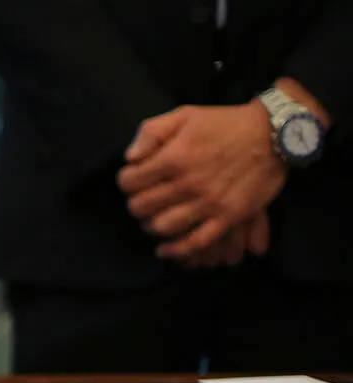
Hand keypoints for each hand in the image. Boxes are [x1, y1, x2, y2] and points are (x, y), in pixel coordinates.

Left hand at [120, 103, 285, 259]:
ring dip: (151, 226)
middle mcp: (188, 183)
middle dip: (136, 204)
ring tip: (154, 219)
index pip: (130, 182)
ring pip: (162, 227)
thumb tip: (130, 158)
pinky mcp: (227, 217)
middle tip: (144, 200)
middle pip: (141, 207)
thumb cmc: (224, 123)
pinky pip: (195, 242)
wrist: (273, 133)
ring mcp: (208, 202)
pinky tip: (165, 249)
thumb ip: (151, 132)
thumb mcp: (184, 115)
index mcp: (174, 157)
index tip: (134, 180)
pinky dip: (175, 250)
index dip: (127, 182)